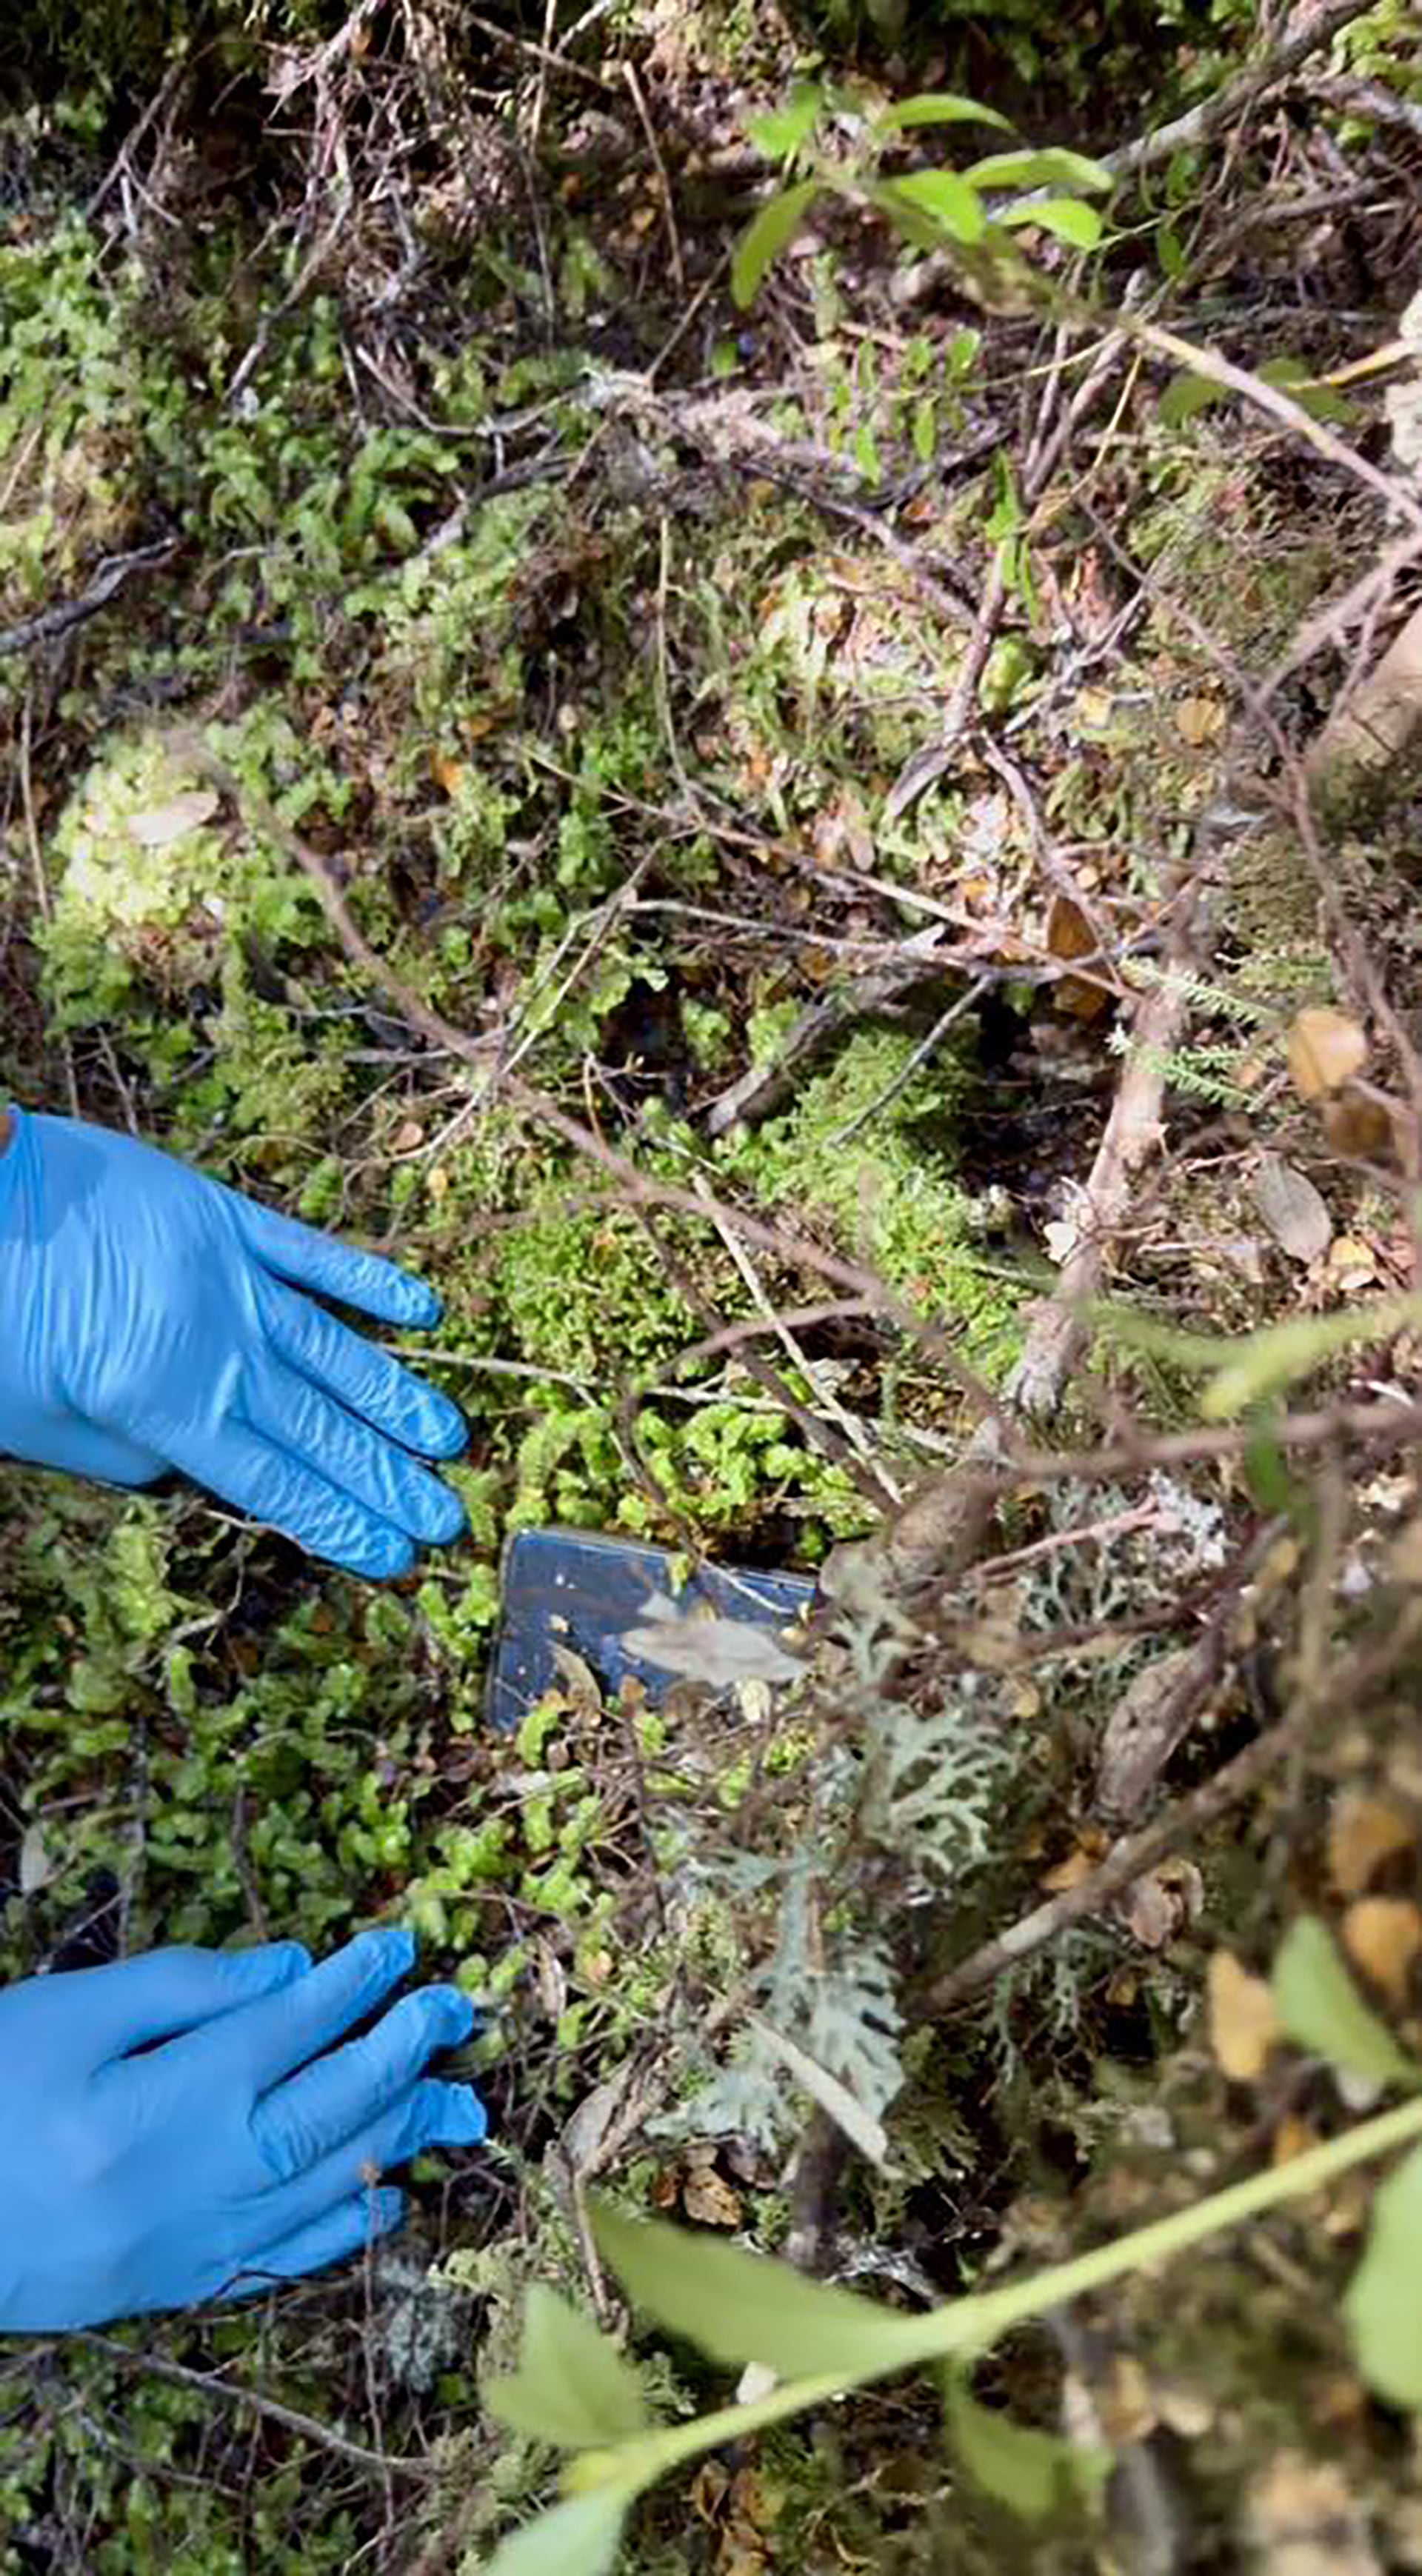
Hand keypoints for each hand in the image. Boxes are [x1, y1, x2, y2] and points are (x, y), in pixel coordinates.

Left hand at [0, 1108, 465, 1575]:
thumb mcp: (38, 1424)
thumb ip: (124, 1458)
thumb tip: (187, 1468)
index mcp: (166, 1410)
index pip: (273, 1483)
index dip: (338, 1521)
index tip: (393, 1555)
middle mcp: (214, 1351)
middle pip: (317, 1430)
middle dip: (385, 1480)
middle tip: (445, 1518)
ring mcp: (228, 1281)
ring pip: (332, 1352)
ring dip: (394, 1401)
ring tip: (446, 1440)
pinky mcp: (223, 1218)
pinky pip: (311, 1254)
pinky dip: (368, 1282)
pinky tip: (422, 1313)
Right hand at [0, 1927, 485, 2329]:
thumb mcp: (65, 2013)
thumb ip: (181, 1986)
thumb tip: (290, 1970)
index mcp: (164, 2100)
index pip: (289, 2030)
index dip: (352, 1984)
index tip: (399, 1946)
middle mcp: (194, 2177)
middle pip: (329, 2109)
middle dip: (402, 2054)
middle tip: (455, 2011)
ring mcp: (190, 2242)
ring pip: (324, 2187)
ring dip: (398, 2137)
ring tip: (455, 2099)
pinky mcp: (174, 2285)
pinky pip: (282, 2262)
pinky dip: (342, 2230)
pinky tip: (385, 2198)